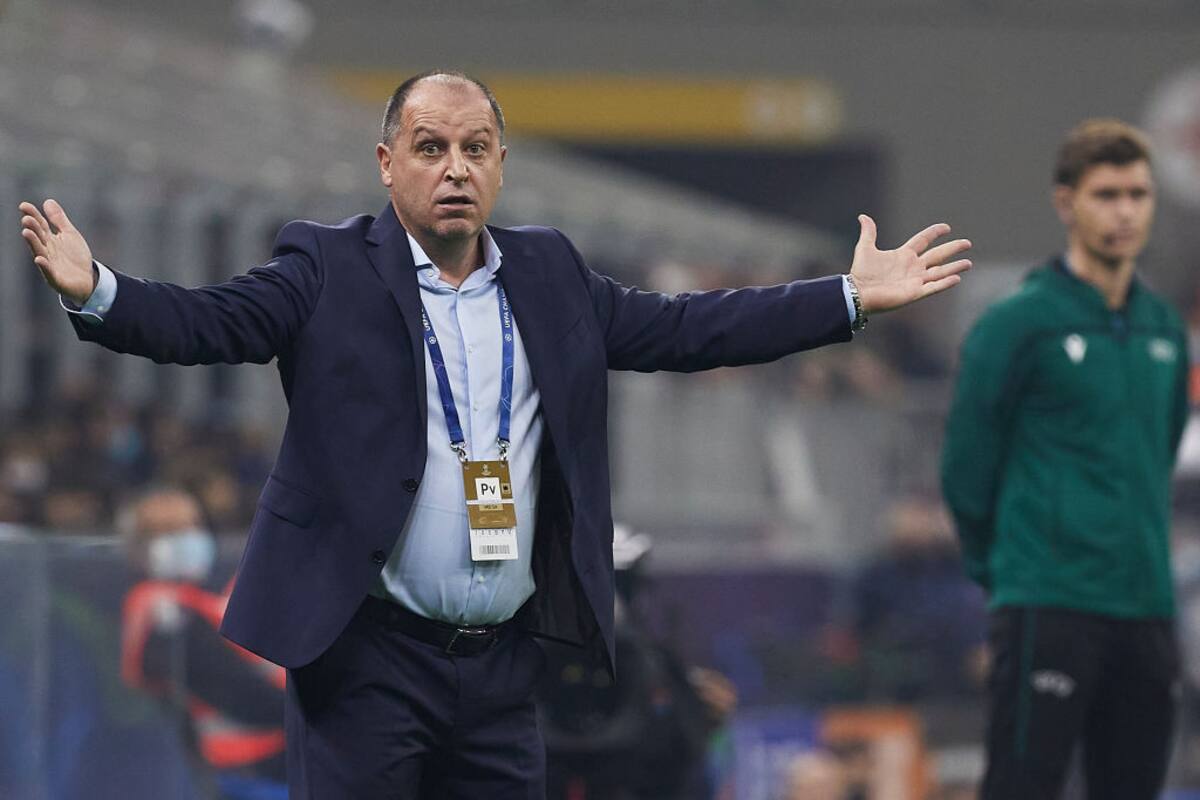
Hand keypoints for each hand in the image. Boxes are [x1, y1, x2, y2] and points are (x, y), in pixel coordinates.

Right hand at [19, 199, 95, 305]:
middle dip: (32, 229)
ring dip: (33, 243)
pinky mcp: (56, 279)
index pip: (40, 225)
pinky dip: (44, 266)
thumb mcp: (69, 234)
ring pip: (40, 252)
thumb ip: (59, 219)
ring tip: (26, 232)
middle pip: (38, 238)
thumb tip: (48, 200)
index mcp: (49, 239)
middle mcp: (47, 251)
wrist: (88, 280)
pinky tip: (40, 259)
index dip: (33, 215)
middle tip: (26, 219)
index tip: (24, 205)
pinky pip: (49, 272)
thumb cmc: (75, 256)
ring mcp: (50, 265)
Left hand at [849, 214, 970, 313]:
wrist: (858, 293)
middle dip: (952, 249)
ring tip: (968, 263)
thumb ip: (869, 232)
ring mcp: (915, 281)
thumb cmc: (861, 273)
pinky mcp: (914, 293)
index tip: (946, 227)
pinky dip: (944, 283)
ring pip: (940, 272)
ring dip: (954, 267)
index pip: (923, 240)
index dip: (934, 233)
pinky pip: (933, 287)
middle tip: (967, 243)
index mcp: (904, 255)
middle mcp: (913, 267)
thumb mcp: (865, 249)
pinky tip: (957, 278)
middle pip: (937, 256)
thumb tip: (863, 216)